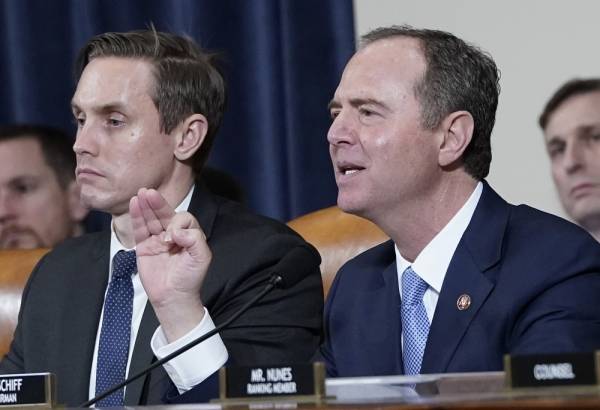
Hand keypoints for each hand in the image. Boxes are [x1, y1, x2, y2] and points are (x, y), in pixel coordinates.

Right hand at [130, 188, 211, 341]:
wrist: (174, 297)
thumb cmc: (190, 278)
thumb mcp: (202, 257)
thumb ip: (194, 239)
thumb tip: (175, 231)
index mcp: (188, 235)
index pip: (182, 218)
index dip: (177, 223)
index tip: (173, 238)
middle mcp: (173, 235)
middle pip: (164, 214)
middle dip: (157, 203)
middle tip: (149, 192)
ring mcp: (157, 240)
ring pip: (151, 219)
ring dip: (145, 206)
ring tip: (140, 194)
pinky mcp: (144, 247)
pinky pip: (140, 229)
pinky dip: (136, 217)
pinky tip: (134, 204)